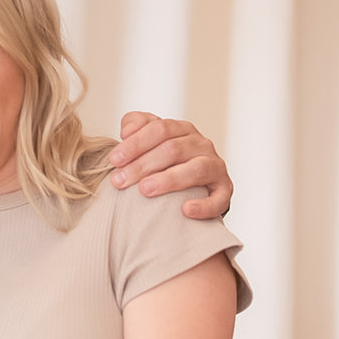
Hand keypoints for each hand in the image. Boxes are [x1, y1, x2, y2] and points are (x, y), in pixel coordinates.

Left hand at [109, 111, 232, 217]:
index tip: (113, 159)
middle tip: (119, 181)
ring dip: (169, 180)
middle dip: (143, 165)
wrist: (194, 185)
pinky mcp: (224, 190)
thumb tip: (126, 131)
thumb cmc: (164, 162)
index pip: (159, 129)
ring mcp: (215, 166)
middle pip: (173, 149)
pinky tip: (185, 210)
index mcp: (182, 130)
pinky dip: (203, 205)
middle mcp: (201, 144)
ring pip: (196, 169)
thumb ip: (137, 127)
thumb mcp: (150, 140)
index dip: (135, 143)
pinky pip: (218, 197)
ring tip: (145, 190)